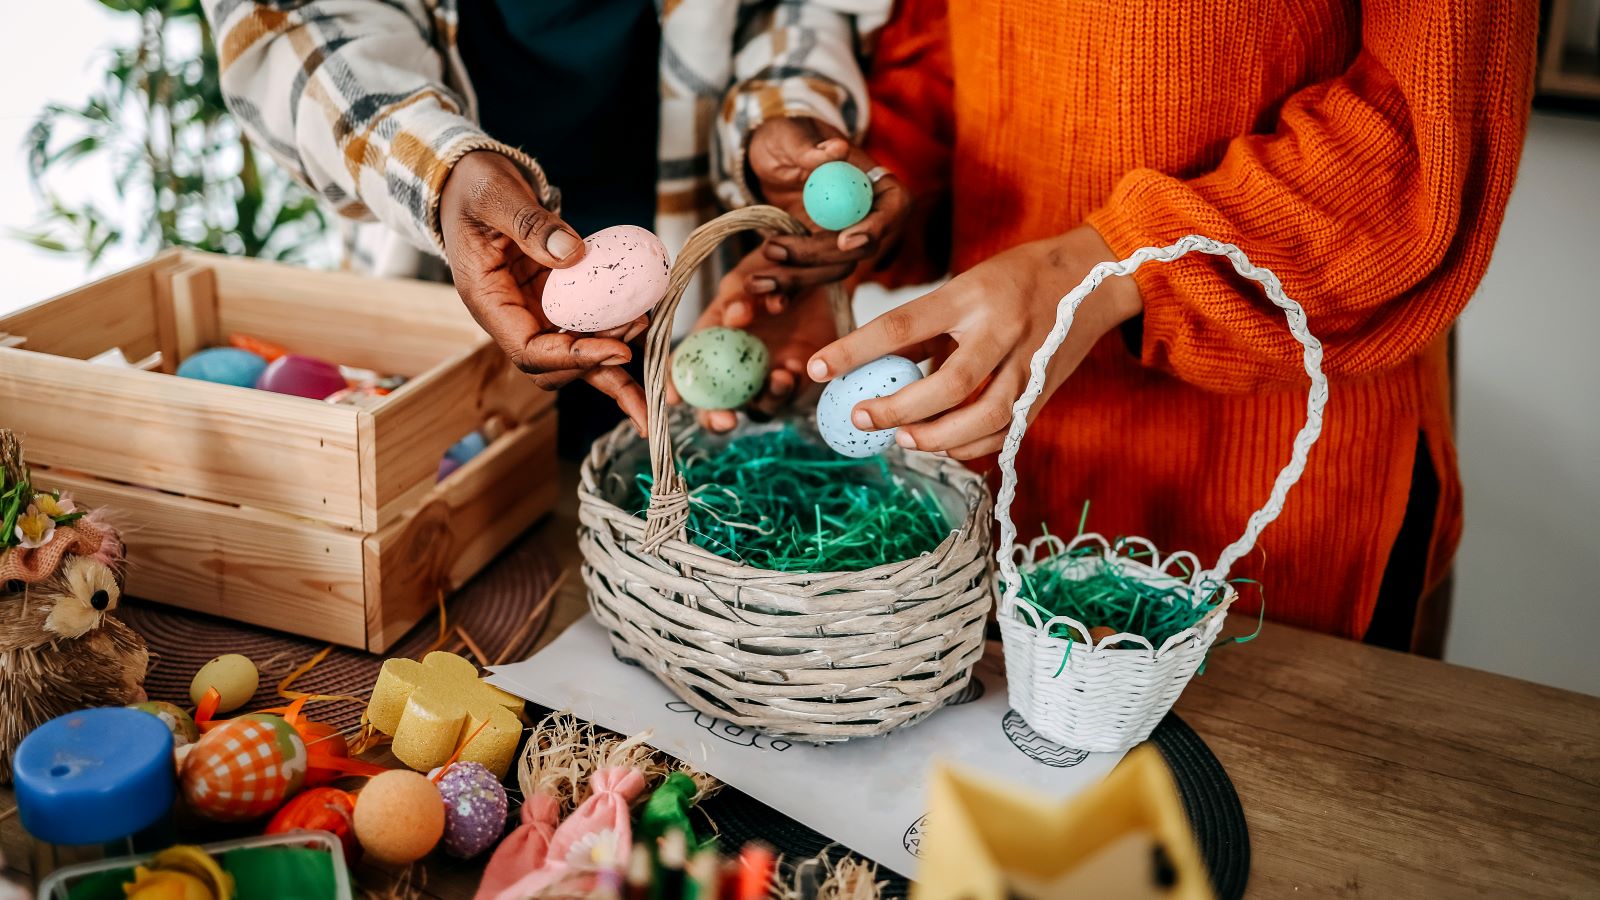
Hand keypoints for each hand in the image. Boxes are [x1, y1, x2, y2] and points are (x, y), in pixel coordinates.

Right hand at [440, 150, 647, 432]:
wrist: (471, 180)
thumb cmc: (474, 185)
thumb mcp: (495, 194)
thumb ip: (529, 223)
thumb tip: (572, 253)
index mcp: (488, 300)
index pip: (529, 350)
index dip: (574, 357)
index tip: (618, 350)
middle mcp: (511, 314)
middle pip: (554, 365)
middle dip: (597, 368)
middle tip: (639, 351)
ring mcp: (534, 307)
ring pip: (573, 350)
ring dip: (610, 356)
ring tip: (647, 335)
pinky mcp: (555, 295)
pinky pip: (584, 321)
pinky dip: (612, 326)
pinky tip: (643, 320)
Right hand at [668, 252, 840, 431]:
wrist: (820, 268)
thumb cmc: (775, 269)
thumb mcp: (750, 274)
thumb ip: (737, 295)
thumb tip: (734, 318)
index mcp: (712, 341)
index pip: (684, 369)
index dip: (675, 386)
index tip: (675, 397)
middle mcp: (734, 365)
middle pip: (716, 404)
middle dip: (715, 418)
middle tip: (725, 418)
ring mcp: (765, 374)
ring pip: (758, 406)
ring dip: (765, 399)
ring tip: (779, 377)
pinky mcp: (799, 378)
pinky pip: (791, 394)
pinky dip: (790, 386)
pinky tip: (794, 368)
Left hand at [742, 116, 907, 312]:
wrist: (769, 156)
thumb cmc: (788, 137)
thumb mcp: (793, 136)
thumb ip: (812, 147)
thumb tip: (836, 151)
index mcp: (874, 183)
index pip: (894, 208)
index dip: (875, 228)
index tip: (845, 239)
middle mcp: (866, 216)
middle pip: (860, 249)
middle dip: (817, 255)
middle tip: (774, 247)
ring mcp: (842, 240)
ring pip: (833, 269)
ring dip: (795, 277)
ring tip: (757, 273)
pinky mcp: (817, 257)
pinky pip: (809, 278)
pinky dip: (787, 290)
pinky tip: (765, 294)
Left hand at [805, 226, 1142, 458]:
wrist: (1096, 278)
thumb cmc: (1016, 278)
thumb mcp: (966, 285)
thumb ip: (924, 328)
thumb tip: (870, 366)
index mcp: (973, 294)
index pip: (902, 326)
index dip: (854, 350)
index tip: (816, 369)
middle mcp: (1004, 329)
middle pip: (950, 383)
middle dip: (899, 408)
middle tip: (863, 417)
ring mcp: (1030, 364)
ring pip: (985, 416)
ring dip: (938, 437)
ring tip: (902, 440)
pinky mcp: (1046, 392)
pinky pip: (1007, 431)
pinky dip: (971, 446)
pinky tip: (942, 446)